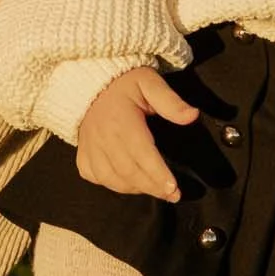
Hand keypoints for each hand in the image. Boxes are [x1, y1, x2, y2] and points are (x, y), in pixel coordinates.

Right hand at [75, 66, 198, 200]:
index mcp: (122, 121)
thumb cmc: (124, 83)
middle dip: (152, 187)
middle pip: (128, 172)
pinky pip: (93, 176)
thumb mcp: (149, 82)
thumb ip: (170, 101)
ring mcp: (90, 147)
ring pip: (111, 179)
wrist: (90, 80)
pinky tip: (126, 182)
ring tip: (154, 188)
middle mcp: (103, 137)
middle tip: (172, 194)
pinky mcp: (82, 153)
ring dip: (134, 188)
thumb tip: (192, 116)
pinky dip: (110, 184)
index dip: (158, 174)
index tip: (174, 188)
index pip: (142, 154)